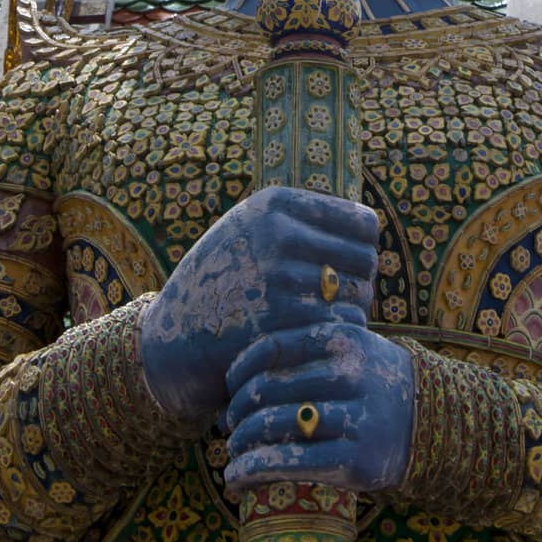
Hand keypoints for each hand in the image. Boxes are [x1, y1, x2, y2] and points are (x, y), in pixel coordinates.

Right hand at [140, 186, 377, 427]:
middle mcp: (278, 233)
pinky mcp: (279, 321)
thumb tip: (368, 226)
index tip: (347, 265)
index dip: (363, 248)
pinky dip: (337, 335)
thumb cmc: (224, 281)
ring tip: (323, 317)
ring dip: (350, 311)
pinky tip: (314, 338)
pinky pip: (342, 326)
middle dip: (359, 282)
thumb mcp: (250, 230)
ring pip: (359, 295)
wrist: (172, 337)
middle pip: (366, 259)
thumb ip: (300, 220)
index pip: (362, 222)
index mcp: (275, 204)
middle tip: (337, 300)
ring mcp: (278, 277)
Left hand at [224, 320, 413, 493]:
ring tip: (231, 454)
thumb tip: (235, 380)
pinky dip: (253, 471)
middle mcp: (348, 373)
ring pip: (274, 427)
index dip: (239, 370)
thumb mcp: (346, 347)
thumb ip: (301, 350)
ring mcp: (354, 417)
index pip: (271, 348)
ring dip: (240, 445)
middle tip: (228, 426)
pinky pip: (290, 463)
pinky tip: (236, 479)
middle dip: (237, 412)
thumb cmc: (367, 380)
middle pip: (267, 389)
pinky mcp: (355, 460)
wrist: (424, 420)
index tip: (228, 387)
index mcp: (340, 338)